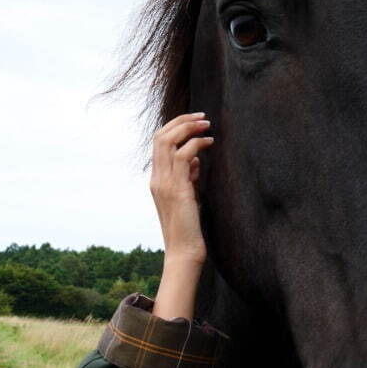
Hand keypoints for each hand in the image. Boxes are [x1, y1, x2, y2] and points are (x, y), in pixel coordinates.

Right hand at [150, 113, 213, 261]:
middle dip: (182, 120)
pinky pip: (183, 155)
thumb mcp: (188, 198)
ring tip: (208, 125)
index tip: (195, 122)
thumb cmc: (189, 228)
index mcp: (157, 180)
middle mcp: (156, 179)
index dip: (175, 127)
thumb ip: (188, 178)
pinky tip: (209, 144)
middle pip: (160, 136)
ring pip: (168, 141)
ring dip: (189, 127)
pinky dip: (196, 144)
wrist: (184, 251)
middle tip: (203, 116)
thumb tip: (195, 160)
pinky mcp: (177, 189)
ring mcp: (164, 183)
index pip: (159, 143)